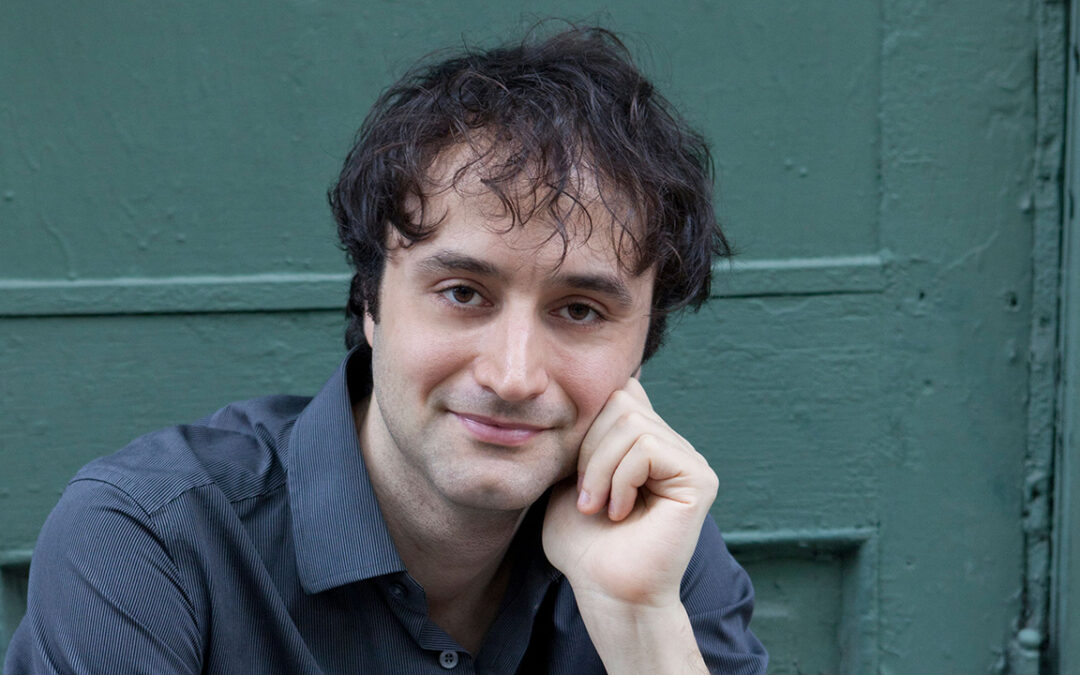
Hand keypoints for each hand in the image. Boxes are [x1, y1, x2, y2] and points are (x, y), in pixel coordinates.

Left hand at [542, 376, 718, 609]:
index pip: (619, 392)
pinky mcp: (699, 479)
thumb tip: (597, 385)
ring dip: (600, 468)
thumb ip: (583, 434)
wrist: (605, 591)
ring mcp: (689, 461)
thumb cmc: (583, 544)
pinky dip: (621, 479)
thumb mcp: (570, 477)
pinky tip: (620, 512)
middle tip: (585, 497)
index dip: (589, 422)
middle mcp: (672, 445)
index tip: (575, 474)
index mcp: (646, 442)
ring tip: (598, 507)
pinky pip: (649, 447)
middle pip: (621, 400)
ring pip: (632, 423)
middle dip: (589, 448)